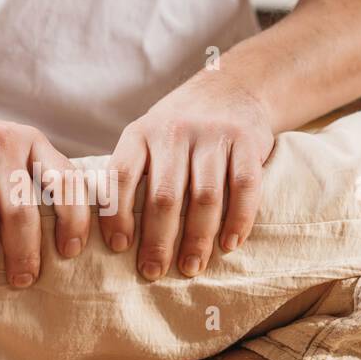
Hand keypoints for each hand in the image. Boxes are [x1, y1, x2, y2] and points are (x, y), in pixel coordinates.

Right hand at [0, 92, 89, 286]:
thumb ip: (31, 187)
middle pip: (21, 206)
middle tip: (22, 281)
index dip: (75, 218)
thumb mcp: (9, 159)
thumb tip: (61, 252)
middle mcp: (6, 139)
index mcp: (34, 143)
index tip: (71, 252)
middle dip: (23, 250)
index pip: (67, 180)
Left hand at [100, 74, 275, 279]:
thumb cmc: (178, 129)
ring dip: (198, 239)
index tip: (118, 248)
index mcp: (140, 134)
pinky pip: (244, 187)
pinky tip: (229, 244)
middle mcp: (173, 131)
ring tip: (191, 267)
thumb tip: (114, 237)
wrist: (231, 88)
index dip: (117, 215)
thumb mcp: (146, 138)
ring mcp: (212, 135)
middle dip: (158, 240)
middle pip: (164, 196)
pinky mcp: (246, 141)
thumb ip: (132, 175)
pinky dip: (238, 220)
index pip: (121, 176)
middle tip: (153, 271)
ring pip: (205, 197)